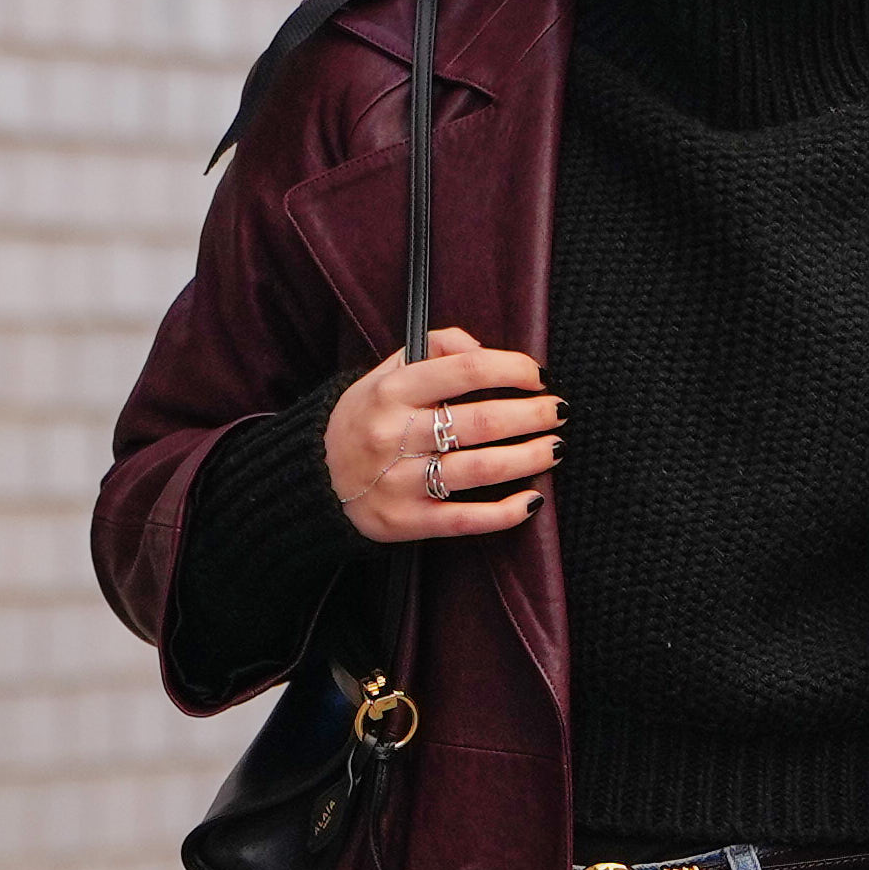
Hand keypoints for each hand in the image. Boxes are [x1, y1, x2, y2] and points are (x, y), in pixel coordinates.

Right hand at [327, 328, 559, 542]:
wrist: (310, 481)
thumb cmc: (360, 421)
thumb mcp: (382, 373)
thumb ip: (432, 349)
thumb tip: (481, 348)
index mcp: (391, 391)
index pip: (466, 369)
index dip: (512, 369)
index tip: (537, 375)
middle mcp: (394, 434)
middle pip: (481, 421)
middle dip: (532, 415)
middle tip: (558, 412)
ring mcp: (400, 482)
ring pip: (481, 468)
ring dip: (530, 457)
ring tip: (555, 448)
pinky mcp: (407, 521)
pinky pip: (467, 520)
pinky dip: (506, 512)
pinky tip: (532, 500)